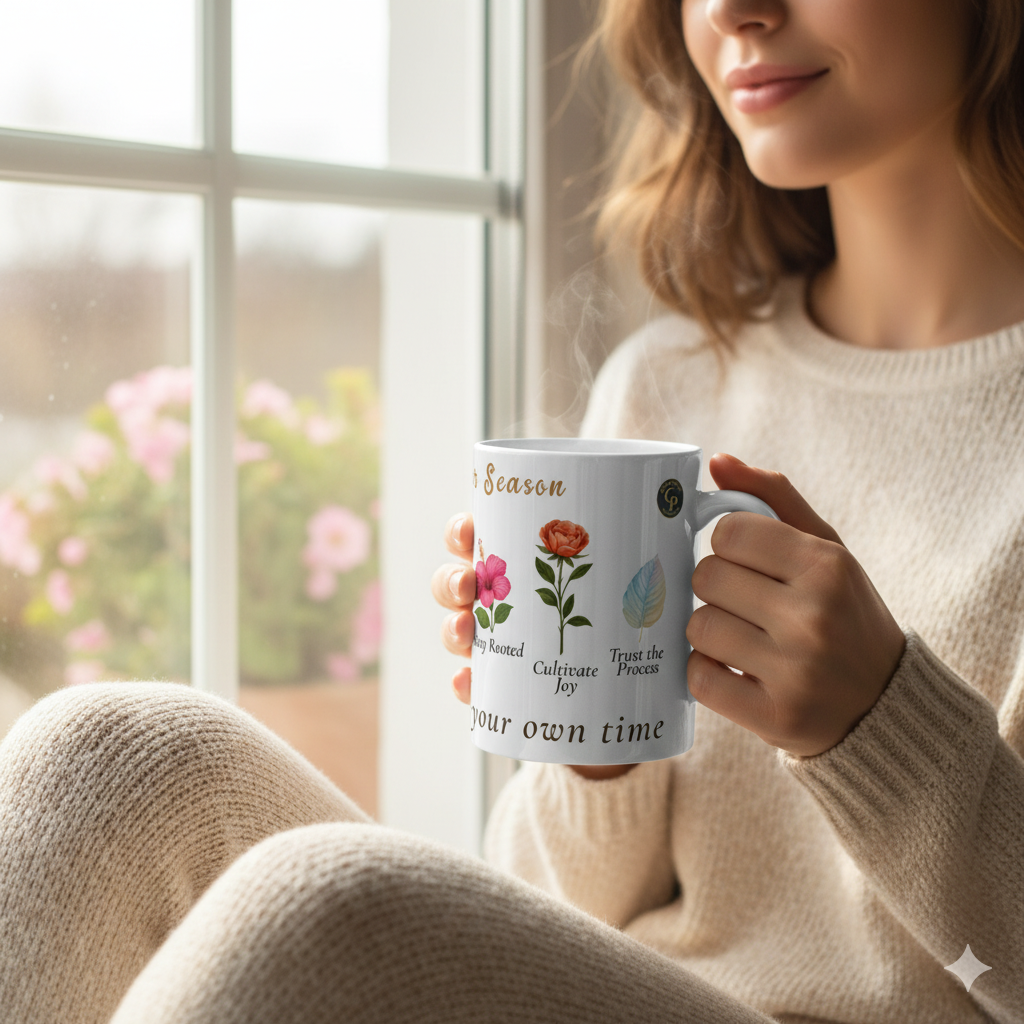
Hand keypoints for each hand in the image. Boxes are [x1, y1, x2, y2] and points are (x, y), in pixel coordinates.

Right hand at [430, 514, 635, 778]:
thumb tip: (696, 499)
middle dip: (452, 581)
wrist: (631, 695)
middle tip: (469, 586)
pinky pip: (476, 685)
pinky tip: (468, 683)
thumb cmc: (631, 613)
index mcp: (526, 561)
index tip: (469, 532)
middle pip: (459, 581)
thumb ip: (654, 537)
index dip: (462, 531)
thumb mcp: (637, 573)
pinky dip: (466, 683)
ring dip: (452, 627)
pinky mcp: (507, 689)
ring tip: (468, 631)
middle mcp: (506, 600)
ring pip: (459, 628)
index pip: (480, 537)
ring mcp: (502, 644)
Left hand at [685, 454, 905, 757]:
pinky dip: (706, 672)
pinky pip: (699, 678)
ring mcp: (794, 672)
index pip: (728, 532)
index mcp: (826, 566)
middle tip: (745, 602)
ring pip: (697, 626)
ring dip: (709, 630)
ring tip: (742, 637)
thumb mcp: (828, 551)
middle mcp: (812, 617)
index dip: (728, 545)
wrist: (887, 706)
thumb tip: (716, 461)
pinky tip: (734, 670)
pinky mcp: (775, 718)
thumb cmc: (845, 614)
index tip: (747, 562)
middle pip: (706, 576)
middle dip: (716, 587)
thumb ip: (774, 498)